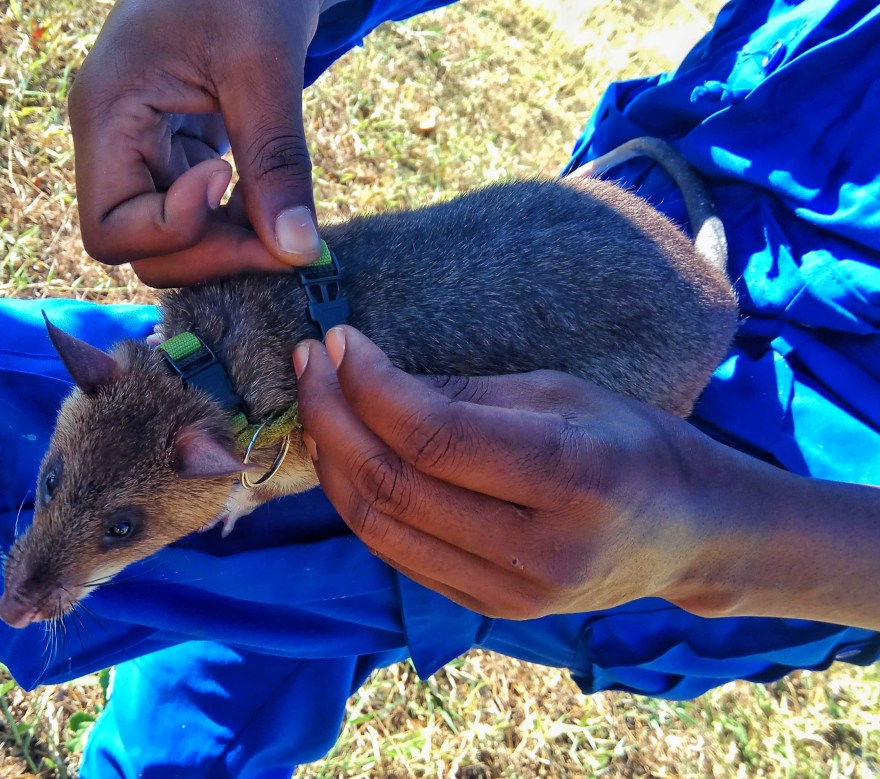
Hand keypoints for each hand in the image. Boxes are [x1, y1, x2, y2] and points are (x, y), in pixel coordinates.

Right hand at [69, 0, 324, 286]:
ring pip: (170, 244)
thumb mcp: (263, 65)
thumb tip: (298, 251)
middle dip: (210, 255)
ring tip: (283, 222)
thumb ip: (276, 160)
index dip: (174, 231)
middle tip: (282, 237)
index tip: (229, 179)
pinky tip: (275, 207)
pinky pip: (197, 220)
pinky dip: (237, 229)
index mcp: (106, 114)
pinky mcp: (175, 156)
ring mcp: (142, 153)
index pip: (109, 231)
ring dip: (227, 249)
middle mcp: (113, 144)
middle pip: (139, 249)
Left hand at [293, 326, 879, 627]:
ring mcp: (509, 592)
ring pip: (379, 528)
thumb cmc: (633, 443)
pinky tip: (346, 455)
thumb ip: (462, 393)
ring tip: (317, 404)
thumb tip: (366, 374)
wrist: (688, 534)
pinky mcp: (488, 608)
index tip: (340, 341)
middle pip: (393, 486)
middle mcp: (537, 550)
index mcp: (571, 479)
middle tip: (310, 363)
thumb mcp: (561, 393)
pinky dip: (359, 502)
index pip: (434, 437)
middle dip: (332, 417)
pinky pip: (395, 554)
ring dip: (332, 462)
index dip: (370, 385)